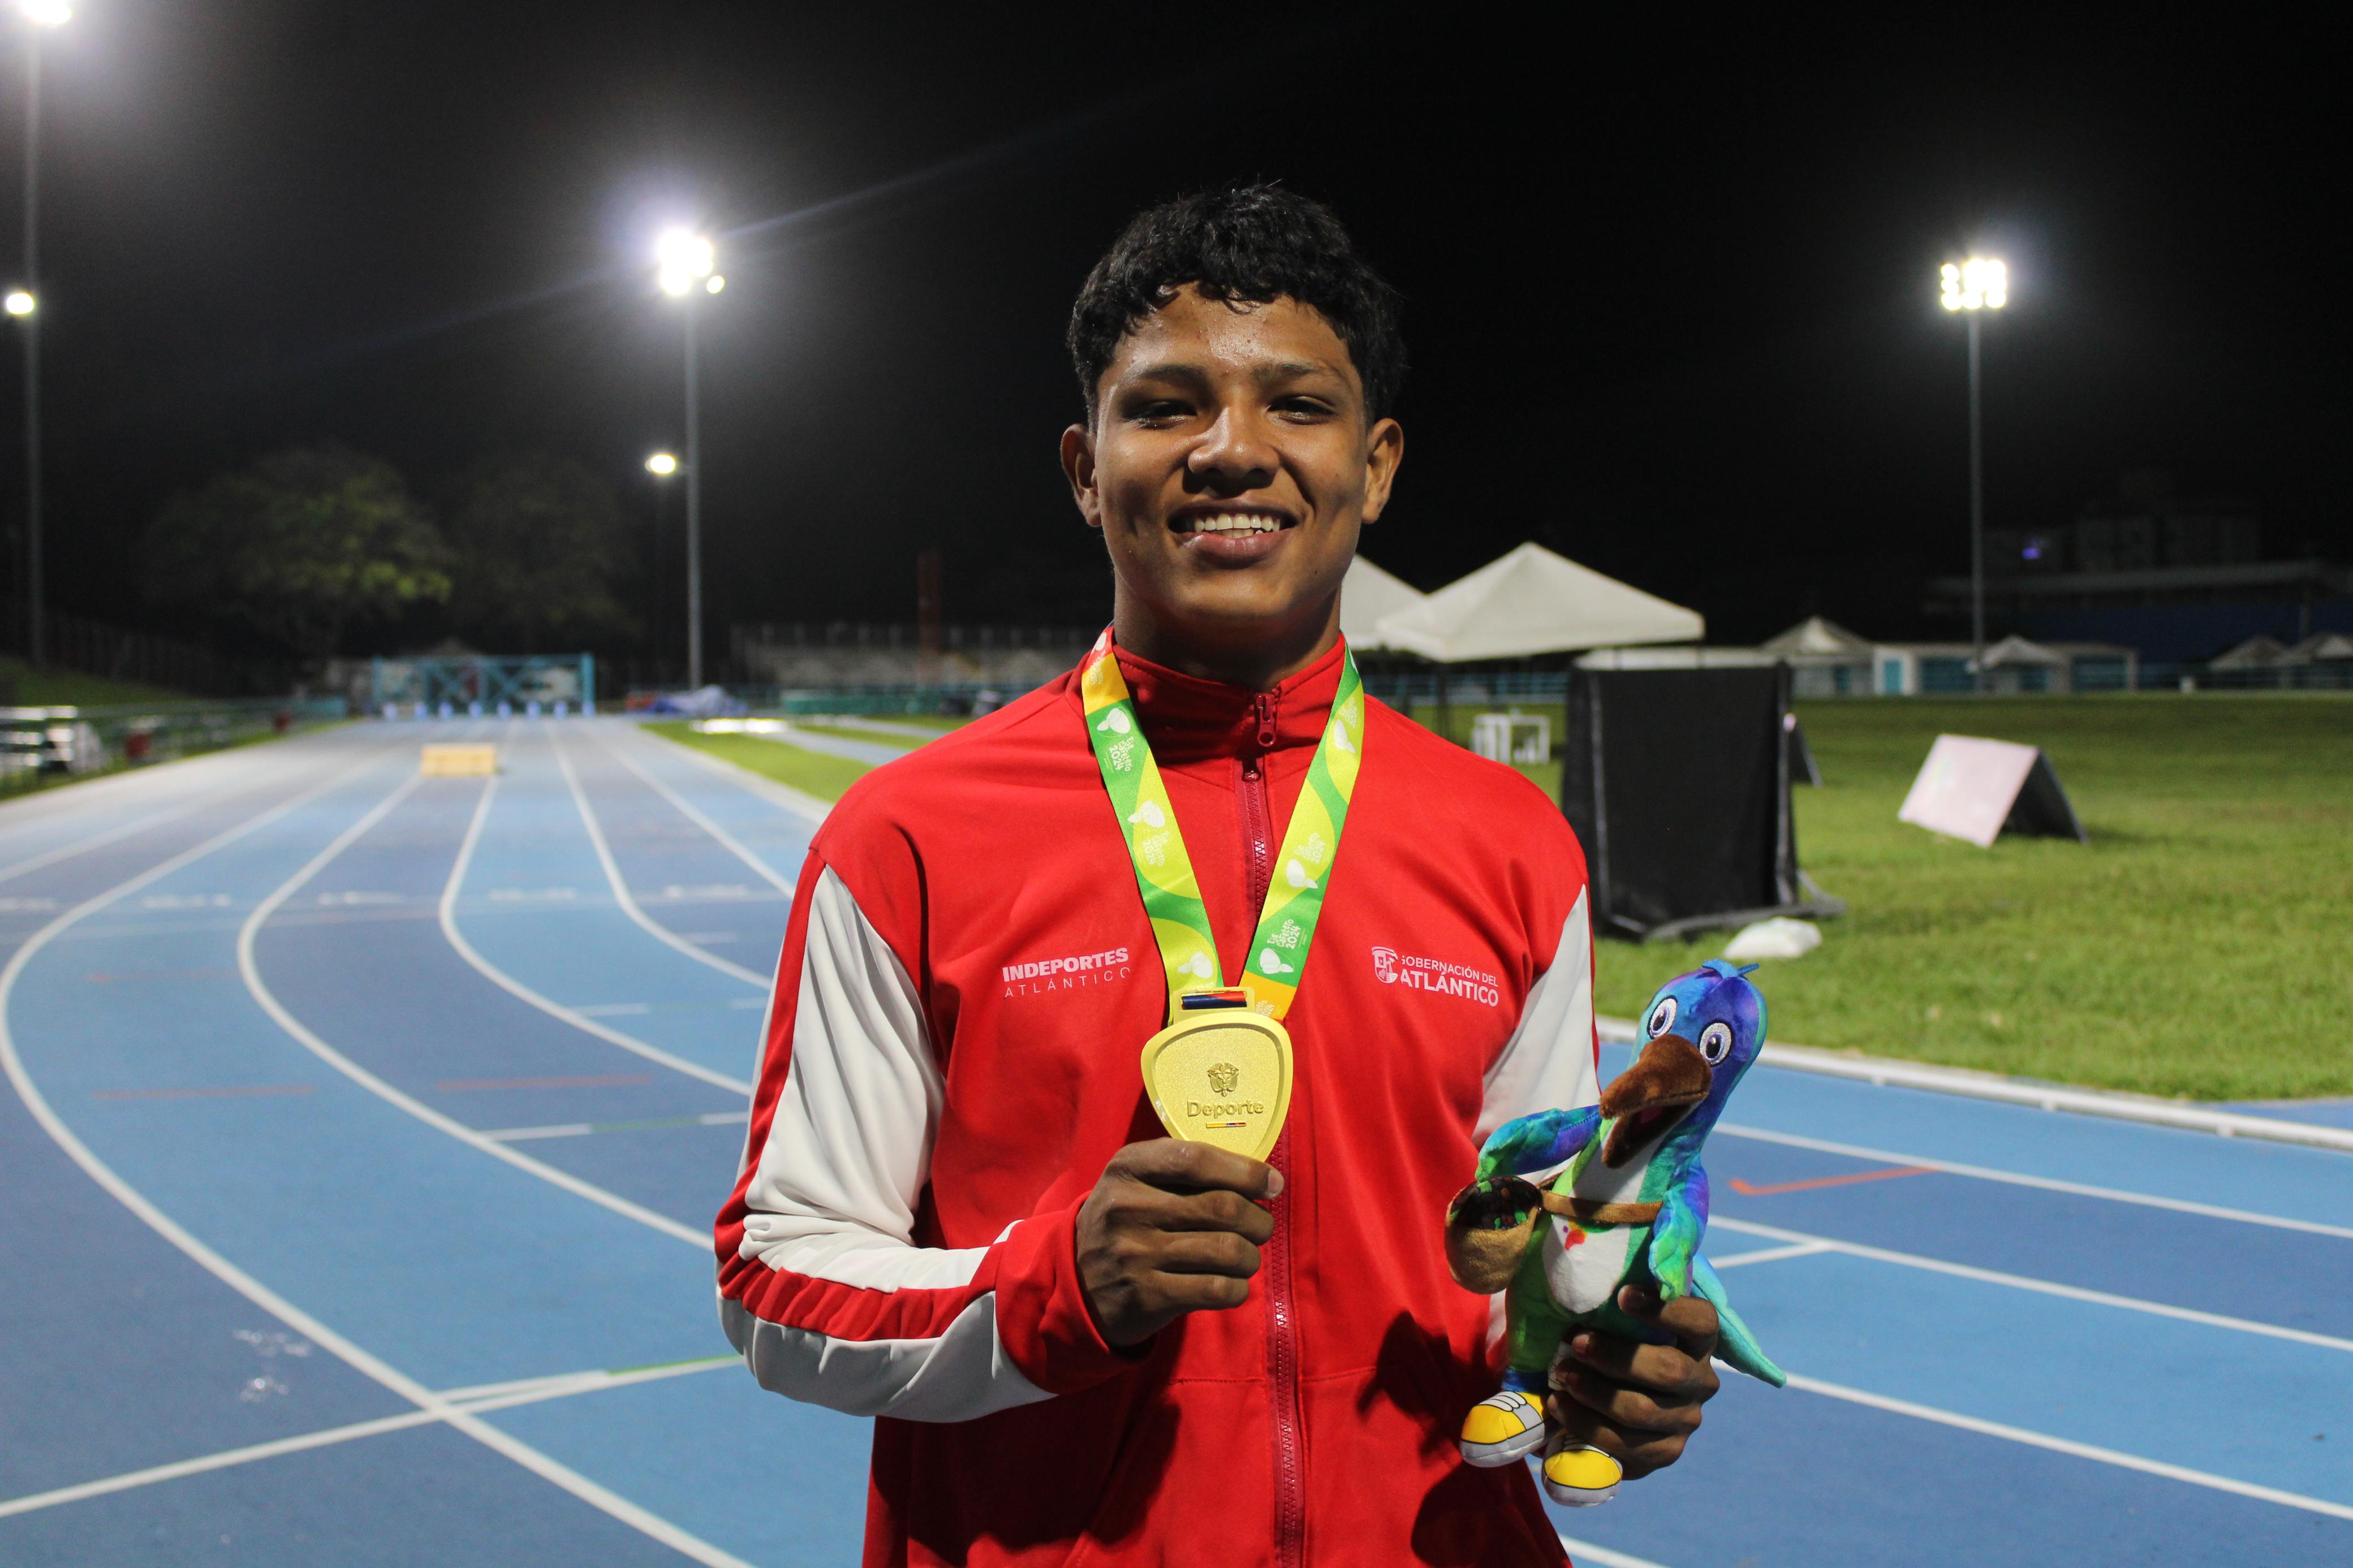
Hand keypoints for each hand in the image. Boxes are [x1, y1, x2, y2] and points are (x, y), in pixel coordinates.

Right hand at [1076, 1139, 1279, 1345]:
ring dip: (1251, 1255)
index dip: (1245, 1171)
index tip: (1272, 1184)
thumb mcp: (1137, 1181)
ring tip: (1246, 1255)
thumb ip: (1186, 1170)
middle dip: (1258, 1219)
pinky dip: (1237, 1288)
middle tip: (1261, 1226)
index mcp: (1128, 1168)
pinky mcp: (1146, 1296)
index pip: (1195, 1159)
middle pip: (1221, 1206)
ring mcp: (1135, 1254)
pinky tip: (1232, 1283)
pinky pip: (1216, 1289)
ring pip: (1226, 1249)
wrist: (1077, 1281)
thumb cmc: (1126, 1220)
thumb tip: (1263, 1179)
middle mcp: (1128, 1208)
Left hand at [1545, 1284, 1720, 1478]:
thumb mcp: (1620, 1316)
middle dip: (1613, 1355)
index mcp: (1699, 1341)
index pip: (1702, 1321)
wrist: (1609, 1402)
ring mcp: (1685, 1421)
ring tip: (1561, 1374)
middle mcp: (1701, 1381)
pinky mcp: (1663, 1454)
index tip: (1622, 1295)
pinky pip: (1624, 1445)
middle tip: (1574, 1341)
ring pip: (1641, 1410)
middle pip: (1668, 1369)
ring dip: (1593, 1391)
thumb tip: (1583, 1263)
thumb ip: (1616, 1296)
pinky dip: (1584, 1424)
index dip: (1667, 1308)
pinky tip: (1558, 1405)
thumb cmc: (1613, 1341)